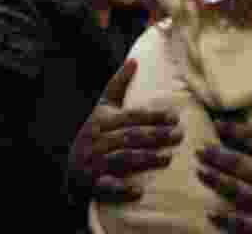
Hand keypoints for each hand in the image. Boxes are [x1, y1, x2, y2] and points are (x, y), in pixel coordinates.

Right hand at [67, 59, 182, 201]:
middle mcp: (97, 141)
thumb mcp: (102, 109)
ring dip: (145, 159)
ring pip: (121, 159)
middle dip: (156, 136)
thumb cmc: (94, 134)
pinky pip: (107, 187)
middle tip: (180, 135)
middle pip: (130, 137)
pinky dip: (122, 189)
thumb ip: (117, 85)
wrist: (70, 170)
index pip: (131, 117)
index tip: (175, 117)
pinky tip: (139, 191)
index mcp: (102, 121)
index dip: (153, 117)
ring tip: (169, 158)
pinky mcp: (93, 184)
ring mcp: (94, 163)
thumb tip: (134, 60)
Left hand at [196, 121, 251, 233]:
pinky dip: (226, 219)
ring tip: (199, 172)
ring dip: (215, 180)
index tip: (217, 125)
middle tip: (198, 149)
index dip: (233, 132)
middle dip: (216, 155)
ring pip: (235, 191)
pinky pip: (244, 224)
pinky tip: (212, 214)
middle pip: (238, 165)